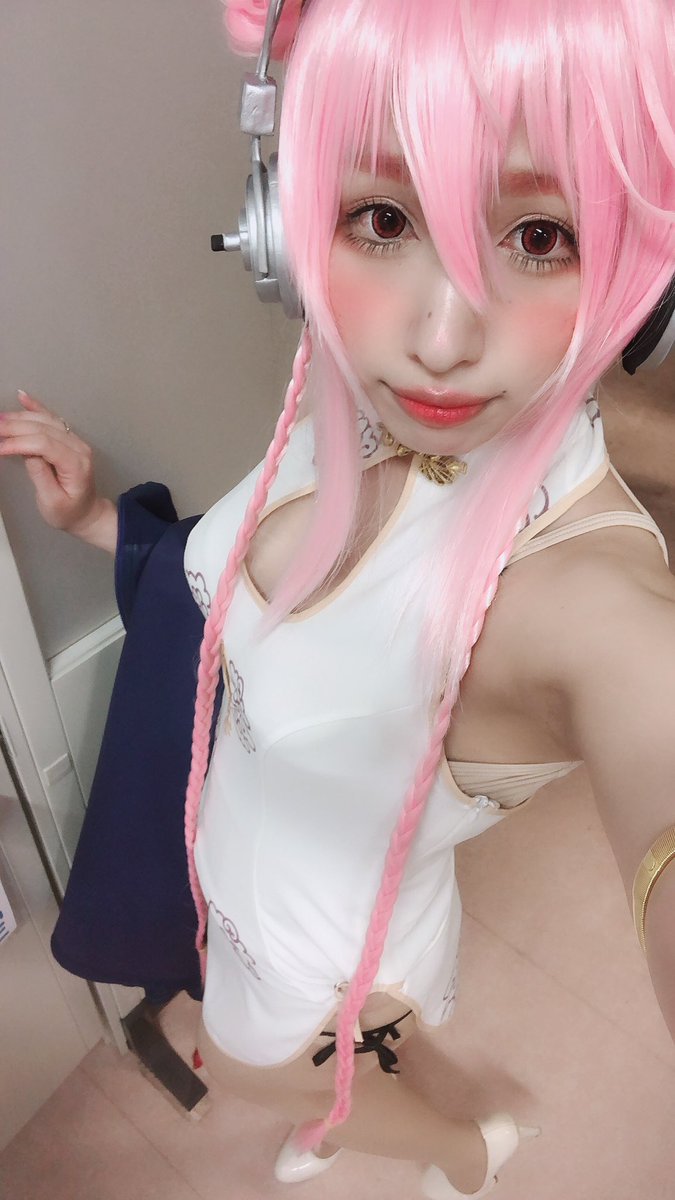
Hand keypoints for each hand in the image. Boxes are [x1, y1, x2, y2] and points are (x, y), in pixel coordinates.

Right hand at [0, 391, 117, 552]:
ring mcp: (74, 441)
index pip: (45, 444)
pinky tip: (22, 397)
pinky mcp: (67, 439)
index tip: (0, 448)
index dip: (20, 443)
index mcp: (76, 464)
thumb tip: (28, 454)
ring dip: (20, 417)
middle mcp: (78, 448)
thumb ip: (41, 476)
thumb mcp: (52, 502)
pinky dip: (35, 407)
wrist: (86, 513)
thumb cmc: (69, 512)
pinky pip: (51, 418)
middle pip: (44, 429)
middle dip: (15, 427)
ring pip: (45, 420)